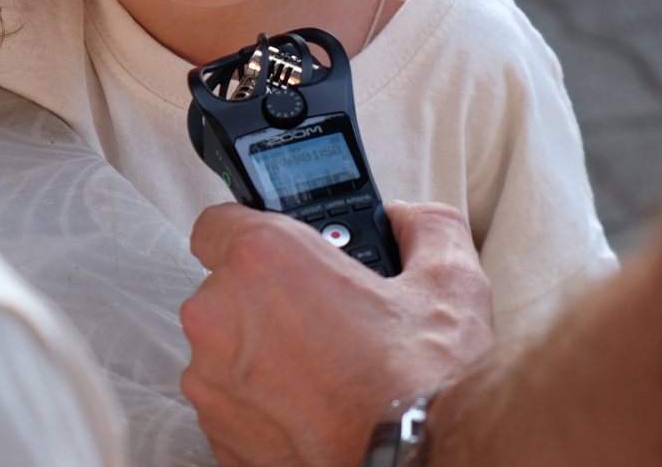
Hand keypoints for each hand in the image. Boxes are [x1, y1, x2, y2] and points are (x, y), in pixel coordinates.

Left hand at [181, 201, 493, 466]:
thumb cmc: (421, 384)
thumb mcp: (448, 281)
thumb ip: (423, 228)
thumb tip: (409, 222)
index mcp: (263, 260)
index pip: (218, 222)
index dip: (251, 232)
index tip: (280, 253)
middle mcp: (221, 317)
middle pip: (226, 290)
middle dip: (269, 300)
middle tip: (326, 320)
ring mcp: (213, 384)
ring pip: (225, 351)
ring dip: (263, 356)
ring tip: (326, 373)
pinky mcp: (219, 437)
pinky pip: (231, 404)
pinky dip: (263, 404)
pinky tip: (315, 410)